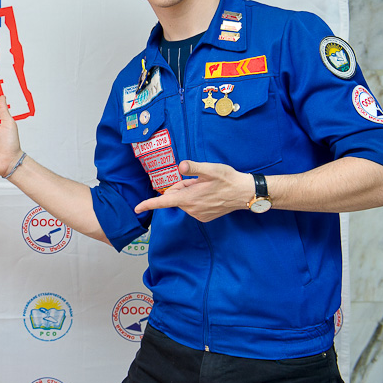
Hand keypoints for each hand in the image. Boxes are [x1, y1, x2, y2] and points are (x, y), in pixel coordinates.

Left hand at [133, 160, 250, 221]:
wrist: (245, 193)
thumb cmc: (227, 179)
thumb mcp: (210, 169)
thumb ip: (193, 168)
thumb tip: (181, 166)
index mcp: (189, 198)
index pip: (164, 202)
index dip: (148, 204)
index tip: (137, 208)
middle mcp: (191, 209)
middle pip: (176, 196)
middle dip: (181, 187)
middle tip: (197, 180)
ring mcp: (198, 215)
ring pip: (185, 201)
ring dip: (190, 192)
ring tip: (206, 186)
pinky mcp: (204, 217)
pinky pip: (193, 206)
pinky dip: (196, 199)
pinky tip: (209, 194)